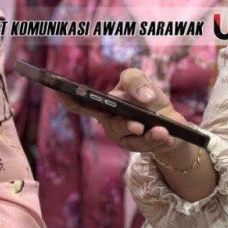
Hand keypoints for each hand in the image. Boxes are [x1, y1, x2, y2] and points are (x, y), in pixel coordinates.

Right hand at [55, 68, 194, 165]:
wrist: (169, 122)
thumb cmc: (146, 98)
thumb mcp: (140, 80)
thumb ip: (135, 80)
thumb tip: (143, 97)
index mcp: (102, 103)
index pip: (80, 103)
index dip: (68, 98)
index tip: (58, 91)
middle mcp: (107, 121)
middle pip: (110, 124)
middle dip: (123, 125)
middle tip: (137, 126)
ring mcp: (120, 136)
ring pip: (129, 136)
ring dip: (146, 134)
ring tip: (160, 131)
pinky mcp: (136, 146)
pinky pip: (144, 144)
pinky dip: (158, 138)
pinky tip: (166, 134)